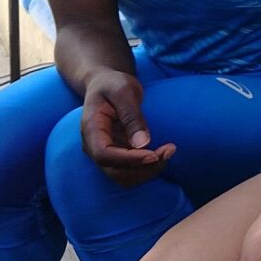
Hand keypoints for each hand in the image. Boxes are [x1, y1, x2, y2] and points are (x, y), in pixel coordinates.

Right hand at [80, 69, 174, 187]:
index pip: (104, 155)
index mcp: (90, 129)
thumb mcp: (123, 91)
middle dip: (144, 167)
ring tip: (169, 151)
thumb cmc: (113, 84)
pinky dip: (147, 168)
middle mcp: (93, 146)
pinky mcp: (116, 155)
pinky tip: (163, 153)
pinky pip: (130, 171)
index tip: (154, 154)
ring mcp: (104, 153)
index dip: (129, 159)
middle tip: (170, 150)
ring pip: (123, 177)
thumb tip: (143, 143)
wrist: (106, 85)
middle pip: (115, 171)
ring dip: (148, 170)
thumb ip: (131, 115)